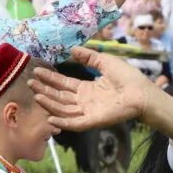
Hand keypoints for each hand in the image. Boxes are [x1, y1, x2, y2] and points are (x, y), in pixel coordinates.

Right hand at [33, 46, 161, 132]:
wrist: (143, 92)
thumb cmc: (128, 77)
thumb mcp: (105, 62)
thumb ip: (88, 57)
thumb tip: (71, 49)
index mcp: (87, 89)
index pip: (64, 84)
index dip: (51, 79)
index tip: (37, 71)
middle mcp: (85, 101)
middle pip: (60, 97)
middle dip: (45, 90)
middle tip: (30, 82)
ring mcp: (88, 112)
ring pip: (63, 109)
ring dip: (49, 103)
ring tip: (36, 95)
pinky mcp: (93, 121)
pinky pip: (75, 123)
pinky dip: (63, 122)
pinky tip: (50, 117)